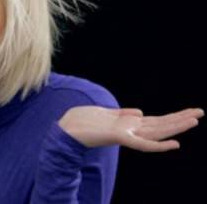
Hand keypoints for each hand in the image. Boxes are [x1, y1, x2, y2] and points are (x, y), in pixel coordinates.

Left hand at [58, 106, 203, 151]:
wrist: (65, 130)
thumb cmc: (82, 121)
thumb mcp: (105, 113)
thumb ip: (122, 114)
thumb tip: (139, 112)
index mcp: (128, 123)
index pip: (155, 120)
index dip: (172, 117)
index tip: (190, 113)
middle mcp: (130, 129)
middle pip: (160, 124)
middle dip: (180, 119)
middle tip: (201, 112)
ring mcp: (126, 133)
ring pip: (157, 131)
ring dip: (176, 127)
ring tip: (194, 121)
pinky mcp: (119, 136)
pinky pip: (142, 143)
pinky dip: (159, 145)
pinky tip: (174, 143)